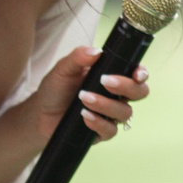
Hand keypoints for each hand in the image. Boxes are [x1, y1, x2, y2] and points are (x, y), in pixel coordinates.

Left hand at [33, 46, 148, 144]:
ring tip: (83, 98)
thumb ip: (78, 57)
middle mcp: (117, 95)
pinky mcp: (102, 131)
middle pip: (140, 92)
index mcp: (113, 76)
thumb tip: (96, 51)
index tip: (136, 74)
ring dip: (106, 104)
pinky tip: (84, 116)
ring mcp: (111, 115)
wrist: (40, 114)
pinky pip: (111, 130)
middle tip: (105, 81)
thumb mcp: (63, 69)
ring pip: (125, 112)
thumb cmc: (55, 89)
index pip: (136, 74)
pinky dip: (99, 123)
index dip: (142, 73)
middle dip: (127, 87)